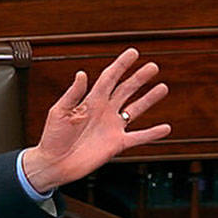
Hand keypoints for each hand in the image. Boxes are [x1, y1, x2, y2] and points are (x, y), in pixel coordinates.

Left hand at [21, 48, 170, 193]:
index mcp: (90, 101)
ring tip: (162, 87)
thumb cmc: (52, 138)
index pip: (109, 78)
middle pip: (126, 90)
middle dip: (139, 78)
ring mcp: (112, 127)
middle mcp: (104, 111)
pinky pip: (138, 137)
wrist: (54, 164)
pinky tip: (165, 128)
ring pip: (135, 109)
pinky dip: (152, 133)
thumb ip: (72, 94)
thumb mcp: (58, 112)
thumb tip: (81, 74)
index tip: (133, 53)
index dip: (121, 65)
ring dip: (149, 99)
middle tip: (153, 67)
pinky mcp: (116, 144)